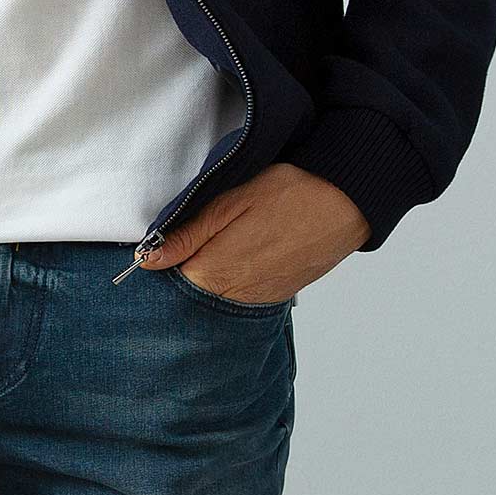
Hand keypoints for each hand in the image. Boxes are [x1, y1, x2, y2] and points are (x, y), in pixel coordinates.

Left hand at [141, 163, 368, 302]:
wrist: (347, 203)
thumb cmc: (289, 194)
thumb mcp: (229, 203)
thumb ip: (186, 234)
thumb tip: (148, 259)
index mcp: (213, 273)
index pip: (167, 283)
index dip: (163, 262)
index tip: (162, 244)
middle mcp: (234, 297)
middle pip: (191, 293)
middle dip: (186, 270)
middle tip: (194, 239)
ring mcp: (258, 300)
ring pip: (217, 295)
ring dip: (212, 273)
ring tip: (224, 241)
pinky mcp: (277, 296)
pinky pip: (242, 294)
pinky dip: (236, 278)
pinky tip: (243, 252)